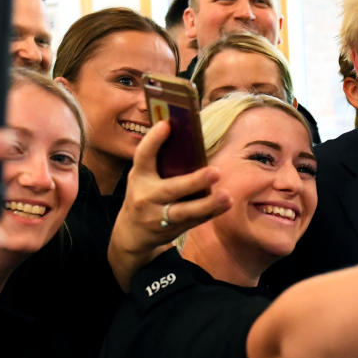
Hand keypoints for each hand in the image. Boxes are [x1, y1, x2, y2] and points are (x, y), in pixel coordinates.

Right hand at [108, 120, 230, 289]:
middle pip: (170, 189)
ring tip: (226, 196)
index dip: (153, 140)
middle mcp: (145, 197)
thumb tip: (192, 144)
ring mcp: (157, 216)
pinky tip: (226, 204)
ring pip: (184, 212)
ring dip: (207, 205)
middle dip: (194, 181)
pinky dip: (211, 212)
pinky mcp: (170, 230)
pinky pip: (193, 221)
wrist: (131, 232)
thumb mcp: (144, 178)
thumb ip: (162, 163)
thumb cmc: (144, 195)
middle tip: (215, 172)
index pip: (143, 156)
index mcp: (139, 176)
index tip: (167, 124)